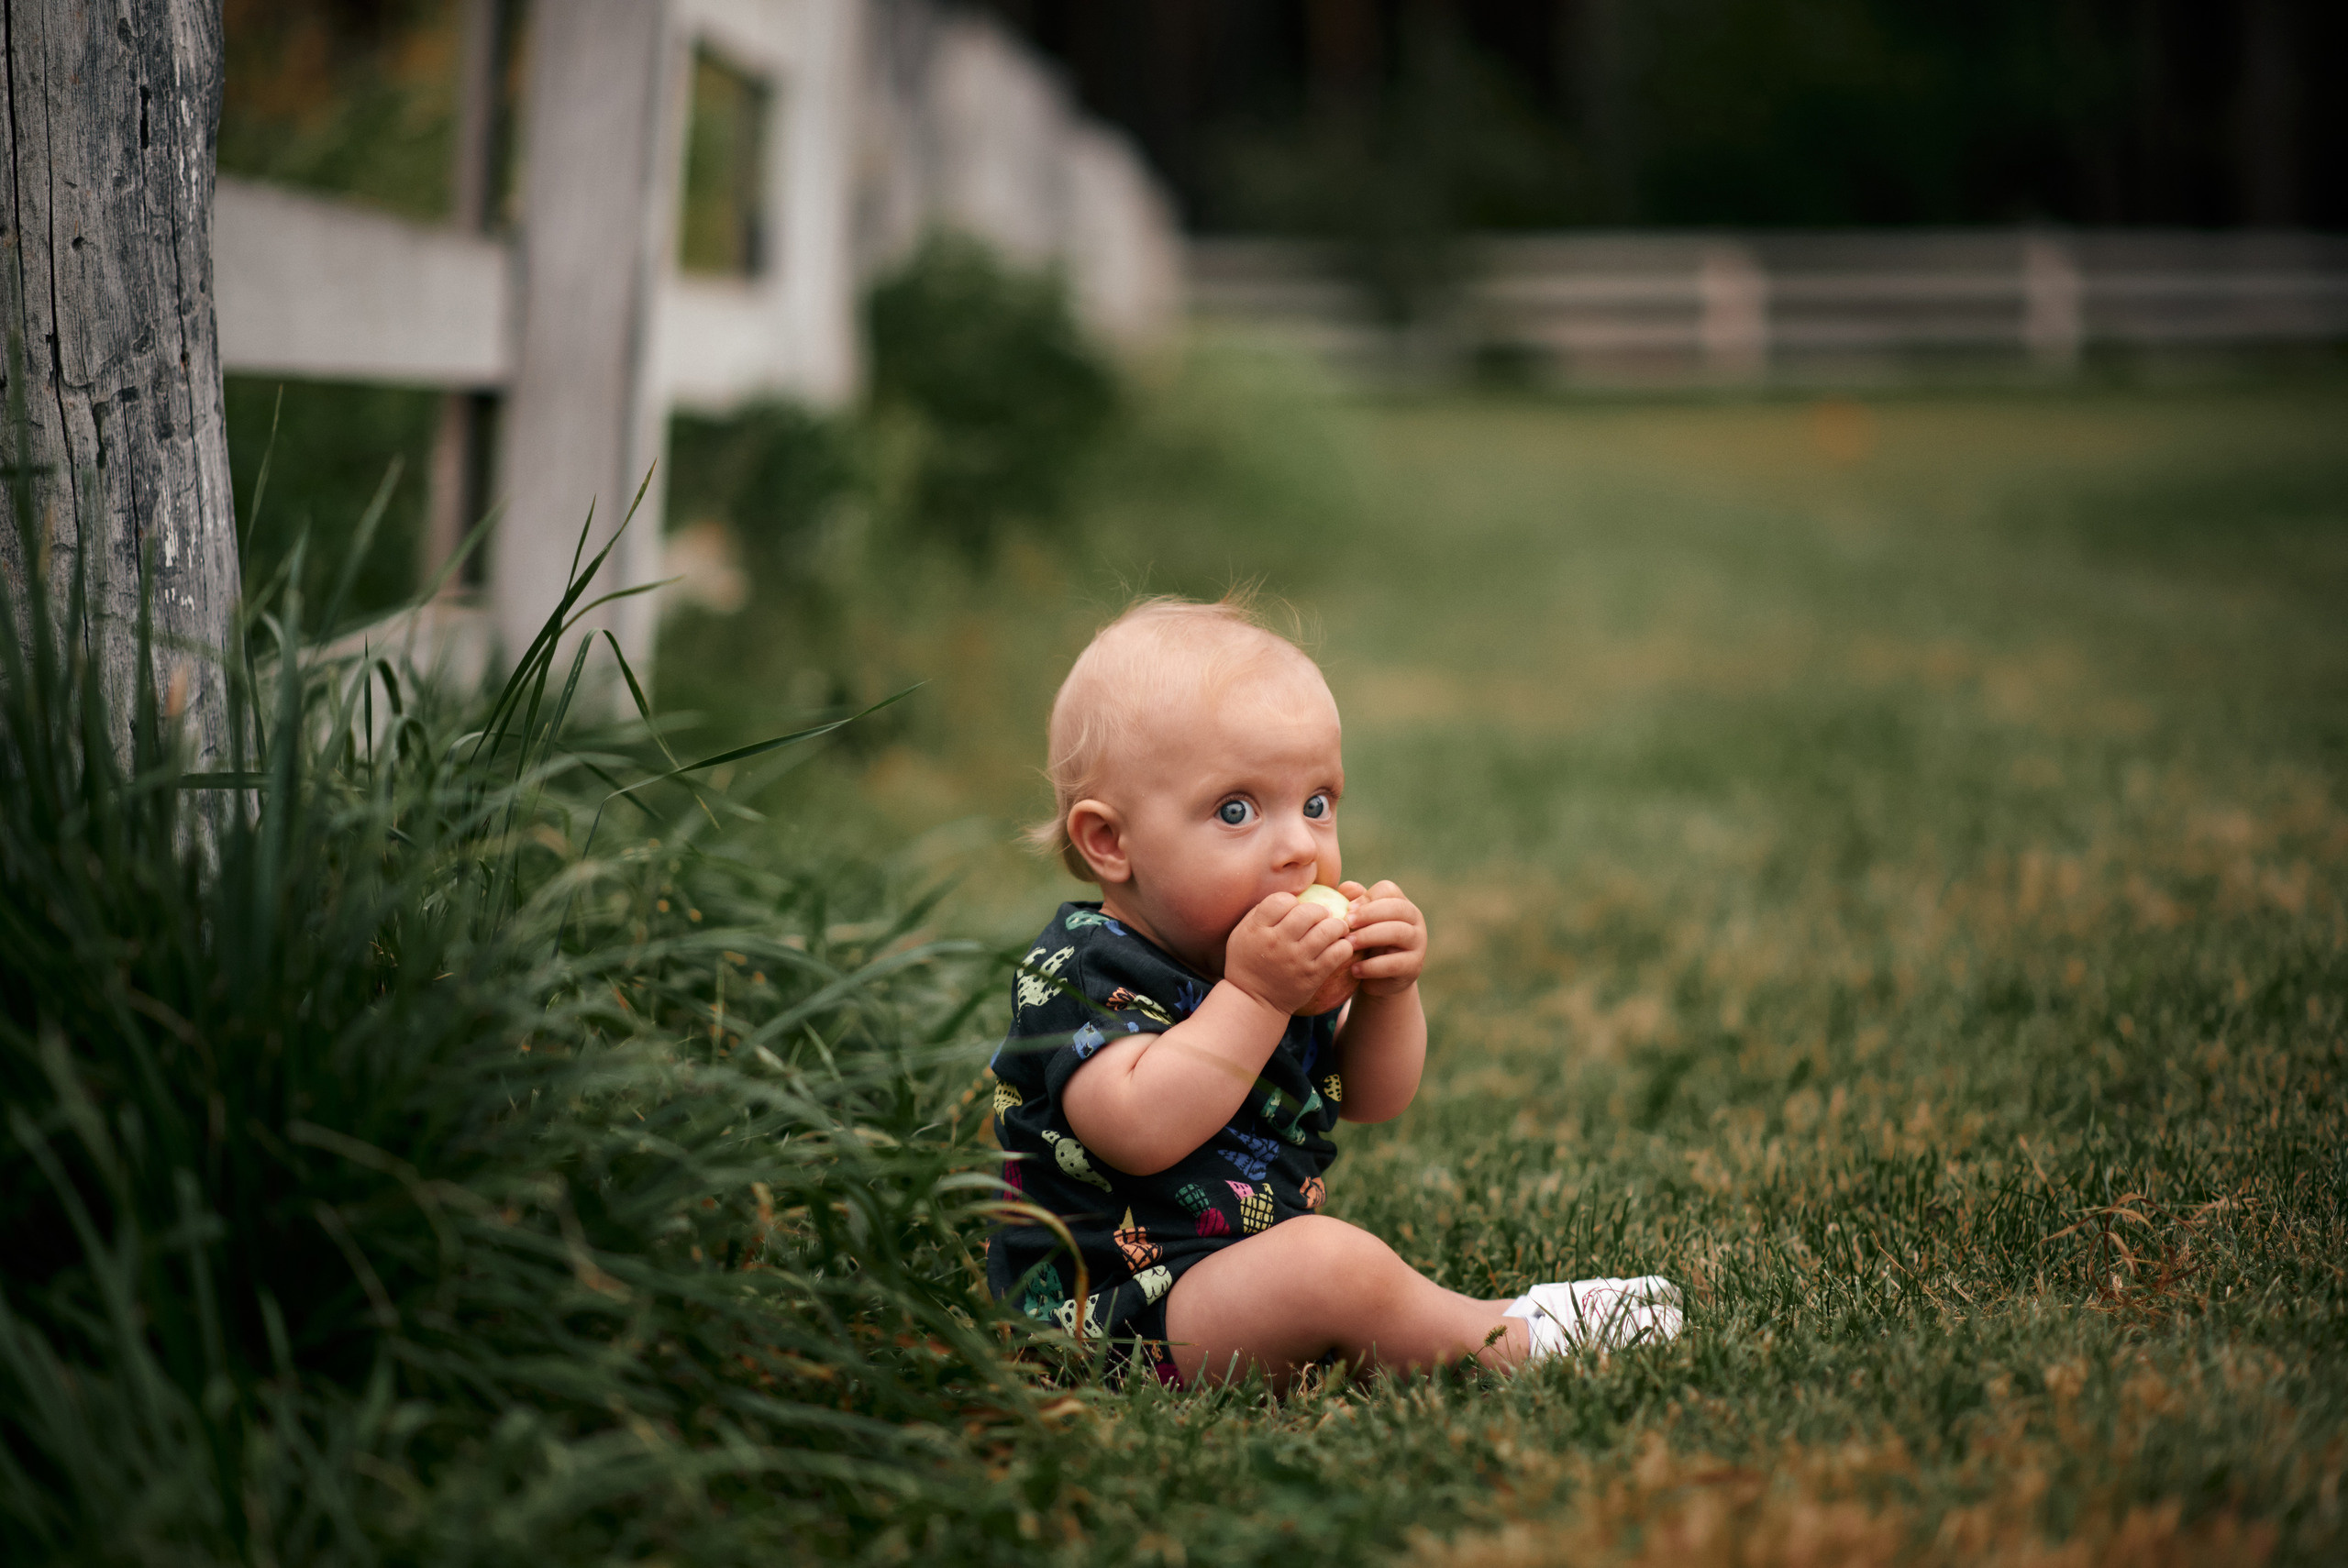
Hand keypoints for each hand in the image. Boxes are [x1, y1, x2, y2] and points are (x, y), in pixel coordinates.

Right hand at [1222, 891, 1354, 1015]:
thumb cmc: (1248, 962)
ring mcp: (1297, 960)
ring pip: (1328, 929)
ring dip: (1336, 925)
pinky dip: (1344, 945)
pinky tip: (1339, 946)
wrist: (1254, 1001)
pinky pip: (1339, 952)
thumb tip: (1290, 896)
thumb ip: (1261, 912)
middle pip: (1308, 911)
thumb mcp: (1242, 934)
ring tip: (1335, 928)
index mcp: (1257, 929)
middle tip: (1322, 916)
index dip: (1292, 901)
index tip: (1294, 909)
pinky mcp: (1313, 975)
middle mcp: (1277, 942)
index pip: (1281, 900)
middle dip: (1319, 910)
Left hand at [1336, 879, 1425, 997]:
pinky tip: (1354, 969)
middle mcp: (1414, 920)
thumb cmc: (1366, 944)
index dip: (1367, 898)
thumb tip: (1346, 887)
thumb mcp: (1359, 924)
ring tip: (1348, 944)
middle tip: (1346, 923)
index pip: (1388, 890)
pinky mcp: (1414, 966)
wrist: (1378, 980)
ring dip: (1369, 936)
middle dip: (1369, 913)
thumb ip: (1353, 905)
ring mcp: (1418, 943)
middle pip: (1397, 908)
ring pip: (1398, 932)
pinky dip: (1372, 966)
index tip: (1347, 910)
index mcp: (1400, 903)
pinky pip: (1395, 963)